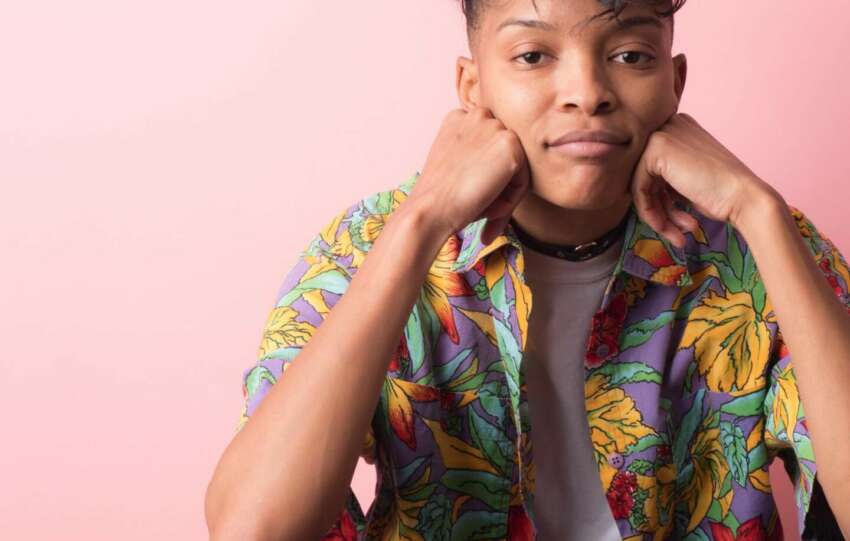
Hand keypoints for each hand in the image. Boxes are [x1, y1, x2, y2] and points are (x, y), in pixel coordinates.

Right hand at [409, 105, 530, 245]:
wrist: (430, 208)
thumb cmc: (438, 197)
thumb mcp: (452, 165)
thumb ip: (475, 157)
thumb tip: (497, 171)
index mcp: (459, 118)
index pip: (488, 147)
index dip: (484, 177)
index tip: (472, 198)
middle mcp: (478, 115)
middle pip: (503, 157)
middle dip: (497, 186)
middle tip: (481, 210)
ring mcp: (495, 127)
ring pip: (516, 169)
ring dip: (503, 195)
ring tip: (484, 213)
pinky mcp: (509, 145)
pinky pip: (522, 180)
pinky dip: (510, 201)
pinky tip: (488, 210)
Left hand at [630, 112, 777, 247]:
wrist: (744, 198)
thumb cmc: (720, 194)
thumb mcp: (685, 179)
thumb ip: (660, 177)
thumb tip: (631, 190)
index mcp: (678, 128)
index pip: (650, 167)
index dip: (658, 198)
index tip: (671, 221)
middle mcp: (669, 124)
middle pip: (643, 174)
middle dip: (656, 207)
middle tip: (673, 231)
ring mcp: (662, 133)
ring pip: (639, 183)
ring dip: (655, 215)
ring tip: (675, 234)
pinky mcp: (656, 148)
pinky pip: (638, 187)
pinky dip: (649, 211)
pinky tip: (668, 228)